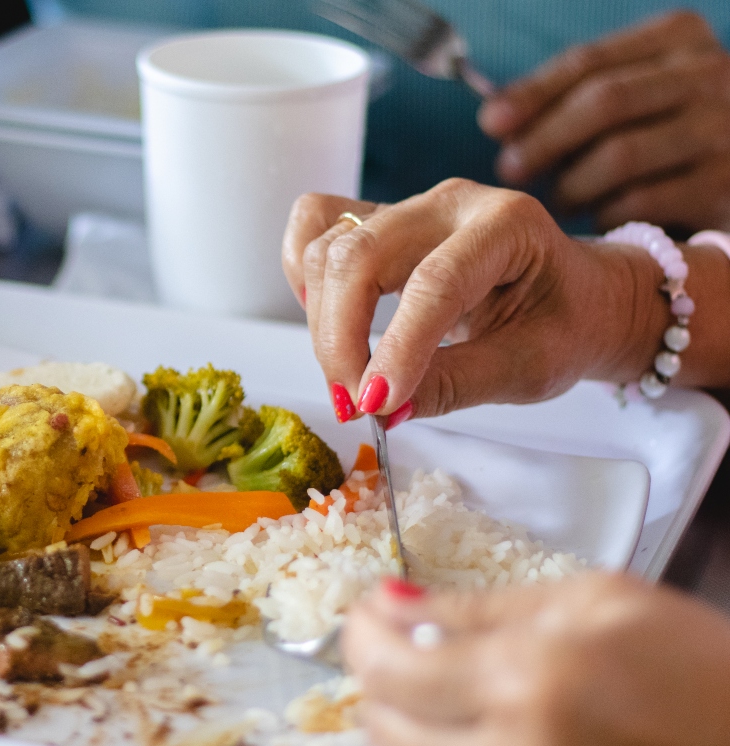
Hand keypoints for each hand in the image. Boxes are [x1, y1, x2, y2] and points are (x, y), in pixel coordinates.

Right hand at [281, 180, 673, 422]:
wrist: (578, 295)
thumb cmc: (565, 326)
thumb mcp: (529, 369)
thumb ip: (456, 386)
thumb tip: (385, 408)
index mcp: (508, 225)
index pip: (433, 283)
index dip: (397, 349)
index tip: (375, 406)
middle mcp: (450, 202)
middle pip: (360, 256)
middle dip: (341, 338)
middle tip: (354, 404)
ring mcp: (408, 205)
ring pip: (328, 248)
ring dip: (322, 322)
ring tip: (349, 378)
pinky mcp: (378, 219)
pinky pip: (315, 224)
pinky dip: (303, 275)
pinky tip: (324, 318)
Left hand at [343, 573, 729, 745]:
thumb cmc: (695, 662)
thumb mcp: (593, 601)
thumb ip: (479, 608)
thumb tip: (393, 604)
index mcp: (526, 681)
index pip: (388, 669)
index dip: (360, 635)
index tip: (367, 612)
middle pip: (387, 727)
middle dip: (376, 677)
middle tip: (397, 644)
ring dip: (403, 730)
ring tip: (432, 694)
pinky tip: (464, 742)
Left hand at [479, 11, 729, 232]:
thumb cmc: (664, 134)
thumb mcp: (631, 96)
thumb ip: (571, 96)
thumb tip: (495, 117)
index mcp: (678, 37)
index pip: (589, 61)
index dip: (532, 93)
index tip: (491, 122)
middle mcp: (710, 74)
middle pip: (604, 101)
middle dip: (544, 139)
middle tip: (510, 168)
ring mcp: (723, 129)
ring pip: (620, 155)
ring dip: (572, 184)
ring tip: (559, 200)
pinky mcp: (724, 185)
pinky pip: (641, 201)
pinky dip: (604, 212)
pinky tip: (597, 216)